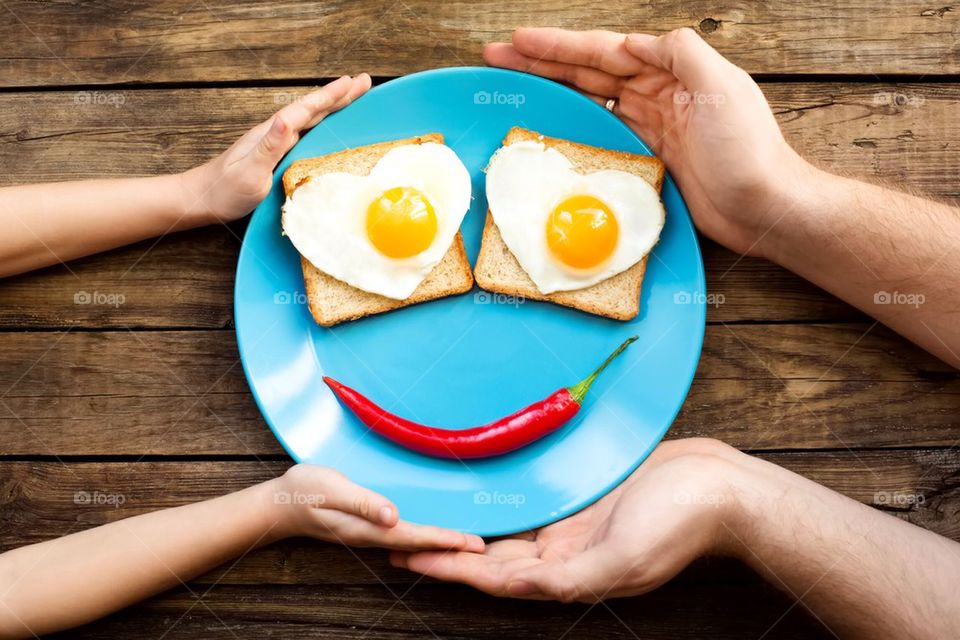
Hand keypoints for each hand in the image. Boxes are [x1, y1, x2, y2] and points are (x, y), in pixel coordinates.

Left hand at [180, 74, 371, 224]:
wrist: (201, 200)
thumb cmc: (224, 190)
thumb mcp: (250, 171)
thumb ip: (269, 145)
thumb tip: (286, 119)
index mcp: (272, 133)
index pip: (307, 110)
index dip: (331, 96)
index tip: (353, 82)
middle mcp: (275, 134)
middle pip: (312, 109)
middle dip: (338, 96)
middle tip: (363, 81)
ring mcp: (274, 144)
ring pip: (310, 120)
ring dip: (332, 107)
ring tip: (351, 97)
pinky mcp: (275, 155)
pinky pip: (306, 134)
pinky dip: (321, 125)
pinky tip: (325, 127)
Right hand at [265, 464, 484, 551]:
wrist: (279, 503)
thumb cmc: (304, 491)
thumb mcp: (332, 489)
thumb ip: (363, 503)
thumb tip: (393, 516)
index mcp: (367, 529)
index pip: (413, 536)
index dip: (443, 539)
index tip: (470, 541)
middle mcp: (372, 535)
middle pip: (418, 543)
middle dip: (449, 544)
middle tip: (482, 544)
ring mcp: (370, 532)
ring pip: (412, 540)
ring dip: (439, 540)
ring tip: (466, 540)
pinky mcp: (368, 525)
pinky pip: (402, 533)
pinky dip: (423, 533)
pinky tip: (433, 531)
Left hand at [390, 439, 747, 601]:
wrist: (716, 485)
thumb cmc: (678, 523)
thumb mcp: (623, 560)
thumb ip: (569, 579)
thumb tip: (514, 589)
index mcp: (570, 574)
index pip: (495, 576)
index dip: (451, 567)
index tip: (409, 556)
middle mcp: (564, 553)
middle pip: (492, 555)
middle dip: (448, 547)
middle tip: (402, 535)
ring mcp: (573, 524)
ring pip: (508, 529)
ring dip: (469, 525)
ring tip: (431, 516)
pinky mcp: (582, 496)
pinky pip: (532, 500)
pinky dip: (503, 499)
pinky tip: (482, 490)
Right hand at [484, 28, 809, 256]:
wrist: (763, 208)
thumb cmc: (747, 151)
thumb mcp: (721, 88)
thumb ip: (683, 53)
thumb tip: (640, 38)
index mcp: (674, 70)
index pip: (606, 51)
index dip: (561, 45)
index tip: (521, 41)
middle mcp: (661, 92)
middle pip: (590, 70)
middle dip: (544, 61)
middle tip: (499, 55)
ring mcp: (654, 125)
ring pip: (592, 98)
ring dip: (555, 87)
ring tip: (517, 80)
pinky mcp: (650, 157)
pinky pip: (604, 132)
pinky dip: (577, 123)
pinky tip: (555, 121)